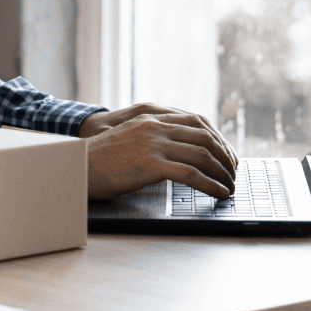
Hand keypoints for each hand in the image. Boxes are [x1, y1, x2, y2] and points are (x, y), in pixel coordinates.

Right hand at [78, 102, 237, 199]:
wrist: (76, 167)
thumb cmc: (100, 160)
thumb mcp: (129, 139)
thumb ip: (153, 138)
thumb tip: (182, 155)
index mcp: (151, 117)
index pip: (198, 121)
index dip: (219, 138)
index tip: (228, 155)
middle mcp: (155, 126)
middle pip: (205, 137)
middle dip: (225, 157)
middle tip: (234, 173)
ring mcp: (153, 143)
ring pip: (203, 155)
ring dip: (222, 173)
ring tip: (230, 186)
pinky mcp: (151, 163)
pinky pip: (192, 174)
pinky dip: (211, 185)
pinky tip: (219, 194)